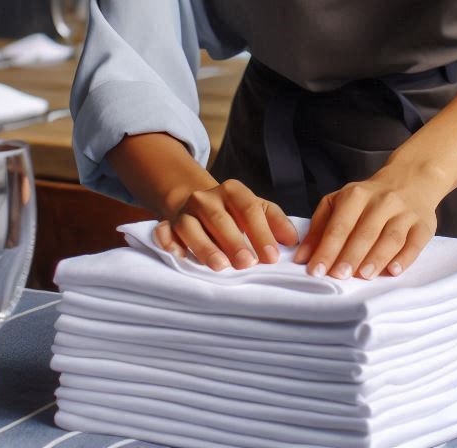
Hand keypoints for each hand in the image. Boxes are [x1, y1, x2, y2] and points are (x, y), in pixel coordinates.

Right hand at [153, 179, 298, 271]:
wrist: (198, 203)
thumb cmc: (234, 212)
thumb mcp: (257, 209)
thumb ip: (276, 222)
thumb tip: (292, 240)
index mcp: (233, 190)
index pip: (248, 209)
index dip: (261, 233)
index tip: (272, 257)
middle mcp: (207, 197)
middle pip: (220, 218)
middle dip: (234, 242)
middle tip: (247, 264)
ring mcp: (185, 210)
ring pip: (191, 227)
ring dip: (205, 246)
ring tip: (220, 266)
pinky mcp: (167, 223)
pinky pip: (164, 232)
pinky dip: (169, 242)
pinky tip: (178, 256)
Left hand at [292, 170, 439, 279]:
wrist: (411, 180)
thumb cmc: (368, 199)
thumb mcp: (340, 203)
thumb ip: (319, 228)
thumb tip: (302, 257)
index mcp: (356, 194)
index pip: (340, 224)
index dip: (327, 248)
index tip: (316, 270)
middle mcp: (382, 201)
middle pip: (365, 231)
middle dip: (350, 255)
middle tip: (338, 276)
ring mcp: (405, 212)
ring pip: (391, 237)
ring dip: (376, 258)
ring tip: (363, 276)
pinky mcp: (424, 224)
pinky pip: (415, 242)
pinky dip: (405, 257)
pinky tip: (393, 270)